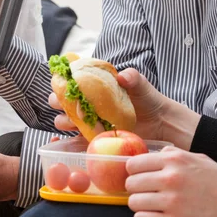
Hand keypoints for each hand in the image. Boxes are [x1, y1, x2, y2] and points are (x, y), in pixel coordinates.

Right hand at [51, 68, 166, 137]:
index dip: (61, 82)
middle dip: (58, 102)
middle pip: (60, 102)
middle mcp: (85, 103)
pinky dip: (72, 140)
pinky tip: (77, 138)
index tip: (64, 83)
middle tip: (66, 103)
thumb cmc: (147, 99)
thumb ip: (132, 77)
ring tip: (76, 121)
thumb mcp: (140, 85)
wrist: (158, 122)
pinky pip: (75, 140)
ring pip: (64, 121)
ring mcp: (87, 121)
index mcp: (91, 86)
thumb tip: (122, 76)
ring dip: (64, 121)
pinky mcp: (92, 137)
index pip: (68, 82)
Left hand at [125, 146, 216, 216]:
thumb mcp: (201, 159)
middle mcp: (170, 179)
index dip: (134, 172)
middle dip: (136, 190)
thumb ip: (176, 155)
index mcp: (175, 160)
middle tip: (148, 195)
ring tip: (153, 208)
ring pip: (133, 203)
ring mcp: (171, 202)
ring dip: (140, 206)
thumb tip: (156, 153)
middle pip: (130, 184)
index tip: (141, 178)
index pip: (133, 164)